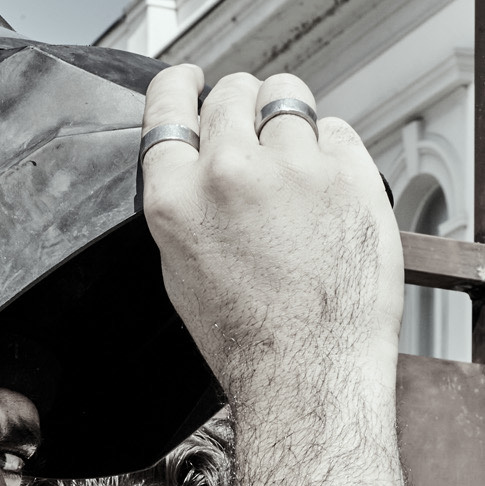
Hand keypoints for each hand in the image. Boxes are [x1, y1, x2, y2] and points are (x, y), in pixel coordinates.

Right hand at [140, 66, 403, 411]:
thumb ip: (183, 206)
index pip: (168, 102)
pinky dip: (330, 151)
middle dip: (241, 108)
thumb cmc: (247, 341)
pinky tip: (324, 195)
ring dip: (288, 122)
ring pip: (287, 97)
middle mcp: (229, 173)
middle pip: (232, 92)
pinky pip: (335, 129)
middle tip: (254, 142)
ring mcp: (292, 167)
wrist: (307, 372)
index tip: (191, 83)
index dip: (182, 87)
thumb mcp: (181, 274)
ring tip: (294, 168)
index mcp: (176, 200)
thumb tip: (192, 163)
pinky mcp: (346, 170)